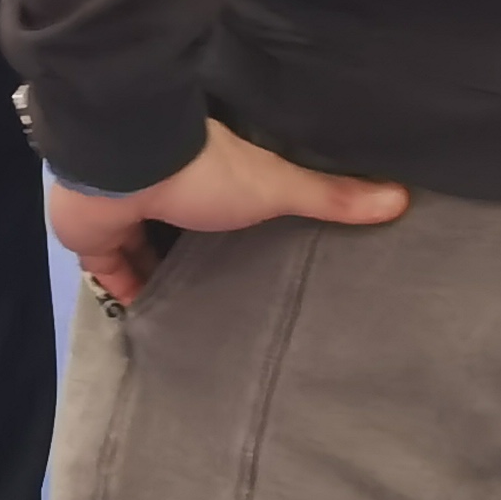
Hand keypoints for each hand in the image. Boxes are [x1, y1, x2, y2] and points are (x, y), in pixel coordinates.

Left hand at [44, 118, 409, 306]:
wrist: (123, 166)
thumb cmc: (204, 172)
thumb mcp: (276, 185)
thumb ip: (330, 196)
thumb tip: (403, 197)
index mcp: (205, 177)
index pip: (223, 205)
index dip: (234, 228)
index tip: (256, 255)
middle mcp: (164, 194)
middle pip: (183, 235)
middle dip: (199, 264)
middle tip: (229, 307)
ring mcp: (126, 219)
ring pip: (147, 256)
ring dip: (165, 283)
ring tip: (193, 330)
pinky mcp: (97, 246)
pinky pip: (114, 279)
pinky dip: (131, 301)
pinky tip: (150, 333)